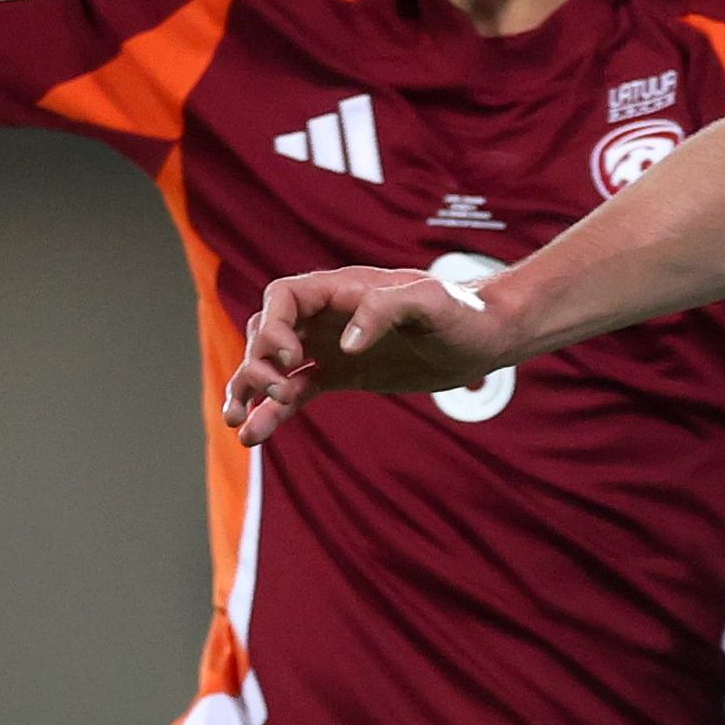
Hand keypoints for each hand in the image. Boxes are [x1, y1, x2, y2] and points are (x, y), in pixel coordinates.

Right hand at [223, 266, 516, 445]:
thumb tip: (344, 344)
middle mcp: (329, 315)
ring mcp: (332, 345)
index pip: (283, 297)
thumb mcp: (433, 302)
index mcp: (343, 289)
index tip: (292, 358)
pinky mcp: (343, 373)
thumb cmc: (464, 311)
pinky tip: (253, 435)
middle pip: (267, 331)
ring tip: (236, 422)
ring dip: (249, 389)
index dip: (273, 326)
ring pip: (273, 365)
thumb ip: (386, 310)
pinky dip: (273, 412)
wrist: (488, 337)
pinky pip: (297, 390)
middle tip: (280, 393)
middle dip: (258, 362)